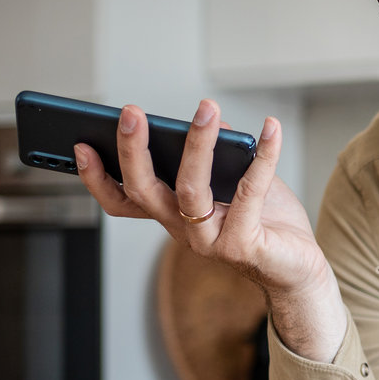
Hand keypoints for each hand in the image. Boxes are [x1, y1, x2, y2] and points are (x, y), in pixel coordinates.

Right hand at [73, 98, 347, 361]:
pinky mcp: (244, 246)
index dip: (97, 179)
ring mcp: (211, 242)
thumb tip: (211, 118)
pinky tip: (271, 129)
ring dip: (198, 145)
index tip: (80, 144)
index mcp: (173, 215)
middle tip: (131, 113)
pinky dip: (262, 156)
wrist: (298, 270)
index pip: (123, 202)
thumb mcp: (237, 181)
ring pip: (190, 190)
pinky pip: (250, 192)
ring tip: (206, 109)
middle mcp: (184, 231)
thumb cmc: (265, 223)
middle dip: (133, 151)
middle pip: (145, 192)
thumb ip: (221, 153)